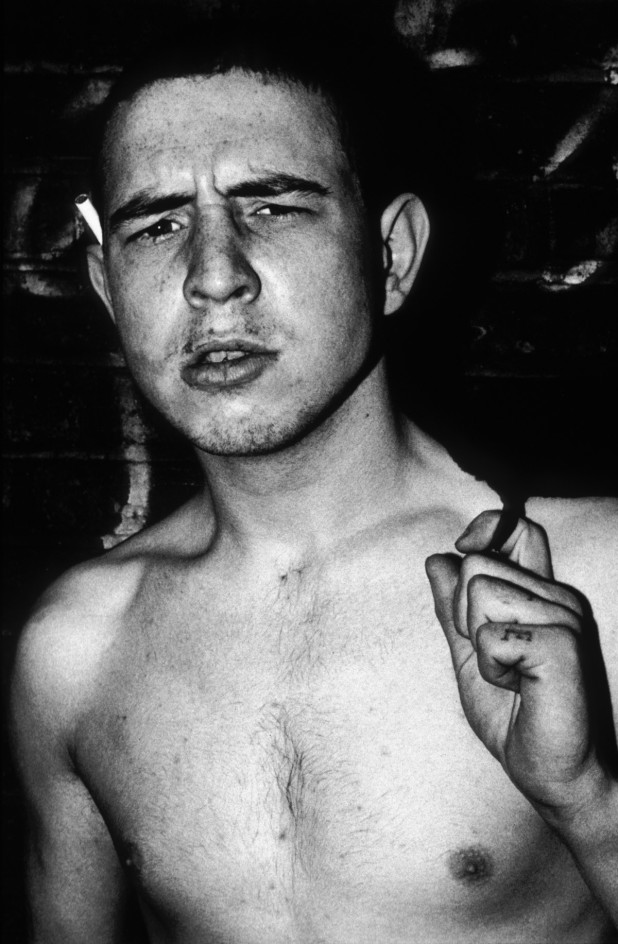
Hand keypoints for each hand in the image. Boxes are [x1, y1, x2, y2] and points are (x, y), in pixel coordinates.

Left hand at [426, 511, 611, 814]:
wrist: (552, 772)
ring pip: (479, 593)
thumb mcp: (471, 655)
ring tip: (511, 674)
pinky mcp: (562, 642)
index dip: (486, 528)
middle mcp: (556, 596)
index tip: (464, 546)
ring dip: (480, 644)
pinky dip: (492, 667)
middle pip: (476, 564)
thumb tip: (437, 559)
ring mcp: (564, 616)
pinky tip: (520, 687)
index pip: (518, 528)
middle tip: (497, 659)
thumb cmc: (516, 716)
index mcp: (539, 594)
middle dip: (465, 615)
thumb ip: (454, 609)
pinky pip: (490, 634)